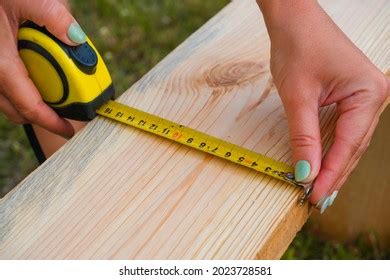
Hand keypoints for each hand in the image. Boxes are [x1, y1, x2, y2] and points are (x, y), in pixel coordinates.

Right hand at [0, 0, 86, 137]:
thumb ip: (52, 16)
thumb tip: (77, 37)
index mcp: (1, 65)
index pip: (31, 107)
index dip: (52, 123)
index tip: (69, 130)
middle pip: (18, 110)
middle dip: (43, 116)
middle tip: (67, 111)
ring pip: (8, 99)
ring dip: (31, 101)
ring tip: (54, 90)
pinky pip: (4, 86)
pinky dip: (22, 87)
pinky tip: (34, 71)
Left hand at [257, 0, 389, 211]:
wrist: (294, 19)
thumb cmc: (298, 48)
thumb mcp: (298, 97)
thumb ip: (304, 137)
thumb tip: (305, 173)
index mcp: (368, 94)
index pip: (348, 145)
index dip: (331, 173)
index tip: (314, 196)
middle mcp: (373, 96)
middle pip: (353, 146)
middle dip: (334, 173)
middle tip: (316, 199)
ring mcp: (363, 96)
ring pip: (349, 141)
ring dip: (333, 164)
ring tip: (320, 189)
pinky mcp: (350, 96)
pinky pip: (343, 129)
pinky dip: (331, 148)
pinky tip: (322, 164)